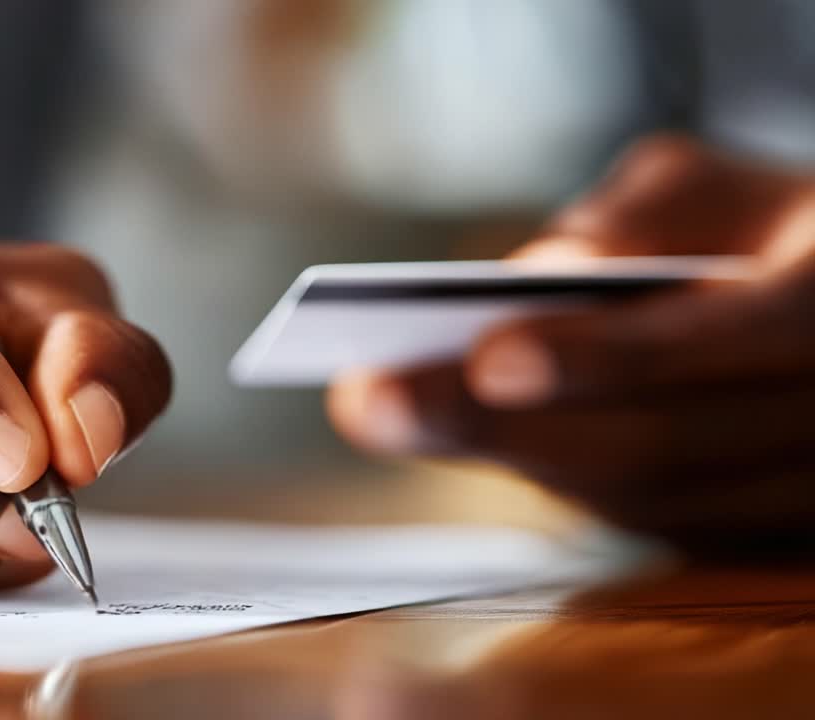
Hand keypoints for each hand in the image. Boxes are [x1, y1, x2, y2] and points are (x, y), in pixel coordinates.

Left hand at [327, 135, 814, 553]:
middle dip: (500, 424)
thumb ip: (636, 215)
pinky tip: (458, 431)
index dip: (610, 356)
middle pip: (661, 443)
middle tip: (371, 398)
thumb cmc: (766, 229)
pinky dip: (545, 472)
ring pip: (642, 495)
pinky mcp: (754, 529)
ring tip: (386, 410)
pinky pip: (639, 518)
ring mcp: (803, 488)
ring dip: (507, 453)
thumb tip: (536, 279)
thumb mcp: (714, 187)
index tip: (491, 357)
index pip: (737, 334)